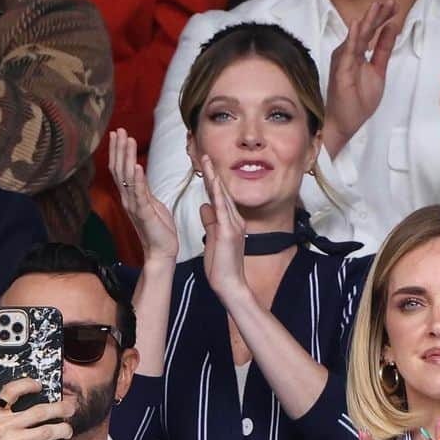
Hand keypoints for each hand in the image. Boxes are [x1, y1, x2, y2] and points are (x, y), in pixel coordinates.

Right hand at [0, 379, 73, 439]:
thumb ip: (3, 416)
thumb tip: (30, 406)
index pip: (11, 391)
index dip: (27, 384)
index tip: (40, 385)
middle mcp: (3, 426)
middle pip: (39, 411)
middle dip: (61, 408)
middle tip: (70, 408)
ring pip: (47, 431)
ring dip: (63, 430)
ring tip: (67, 430)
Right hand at [109, 128, 177, 261]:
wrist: (161, 251)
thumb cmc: (159, 228)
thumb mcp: (152, 203)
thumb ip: (144, 190)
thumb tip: (140, 175)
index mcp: (131, 196)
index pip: (121, 169)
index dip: (118, 151)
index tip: (118, 134)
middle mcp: (128, 199)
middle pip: (119, 169)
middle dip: (119, 148)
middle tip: (119, 130)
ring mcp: (134, 205)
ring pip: (127, 177)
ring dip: (127, 157)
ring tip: (127, 140)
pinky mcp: (144, 213)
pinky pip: (139, 193)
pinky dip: (137, 178)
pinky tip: (136, 165)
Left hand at [199, 154, 251, 306]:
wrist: (231, 285)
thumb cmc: (221, 267)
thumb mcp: (213, 239)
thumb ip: (210, 222)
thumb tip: (204, 206)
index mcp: (230, 222)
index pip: (220, 197)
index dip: (212, 180)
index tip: (205, 165)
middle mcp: (235, 220)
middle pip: (222, 192)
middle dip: (213, 173)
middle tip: (205, 154)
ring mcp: (234, 225)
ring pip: (223, 196)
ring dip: (215, 177)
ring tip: (208, 161)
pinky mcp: (229, 232)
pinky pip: (221, 208)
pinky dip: (216, 194)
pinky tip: (212, 182)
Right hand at [324, 0, 397, 145]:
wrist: (345, 123)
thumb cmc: (357, 100)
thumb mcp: (378, 71)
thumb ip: (383, 49)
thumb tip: (391, 28)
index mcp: (357, 53)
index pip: (371, 31)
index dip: (383, 18)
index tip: (395, 6)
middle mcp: (348, 53)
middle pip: (365, 29)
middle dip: (378, 14)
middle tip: (391, 1)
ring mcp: (343, 60)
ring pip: (356, 36)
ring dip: (367, 20)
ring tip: (377, 6)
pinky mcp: (341, 70)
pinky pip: (347, 50)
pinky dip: (353, 37)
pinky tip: (359, 24)